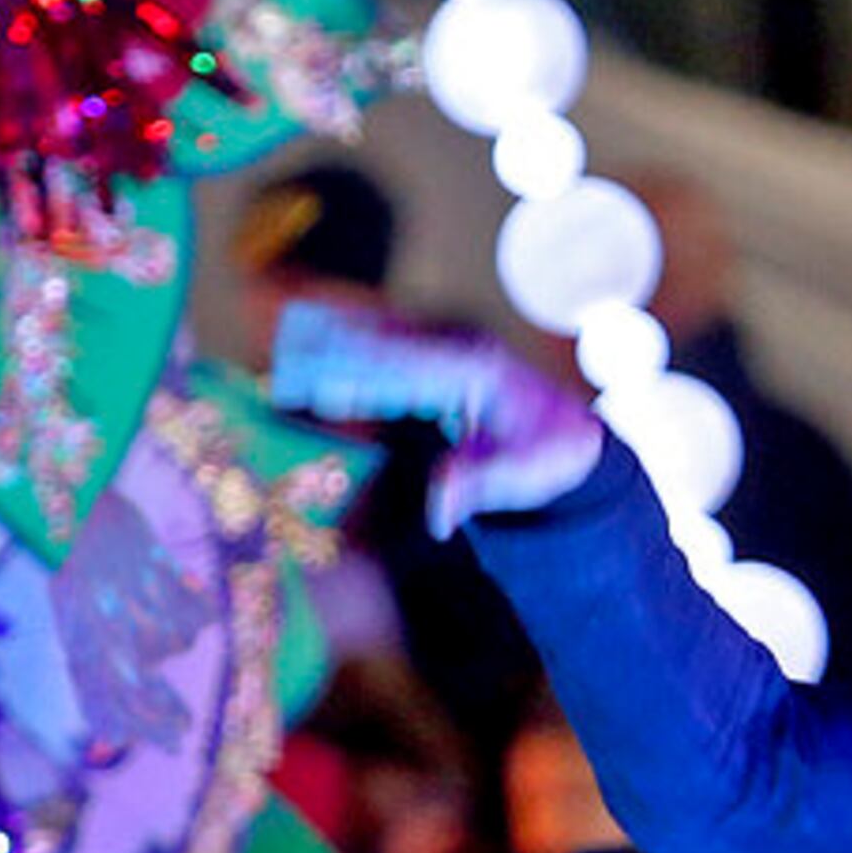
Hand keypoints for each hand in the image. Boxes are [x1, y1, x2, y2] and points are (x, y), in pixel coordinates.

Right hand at [271, 296, 603, 532]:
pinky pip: (388, 343)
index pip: (412, 372)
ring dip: (334, 341)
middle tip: (283, 367)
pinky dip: (351, 344)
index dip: (366, 379)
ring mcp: (449, 343)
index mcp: (478, 371)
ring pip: (382, 337)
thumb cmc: (544, 454)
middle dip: (334, 355)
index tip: (325, 388)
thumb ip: (476, 487)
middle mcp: (460, 346)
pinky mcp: (438, 350)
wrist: (568, 431)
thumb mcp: (519, 476)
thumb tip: (439, 515)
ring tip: (283, 347)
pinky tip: (312, 345)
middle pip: (387, 347)